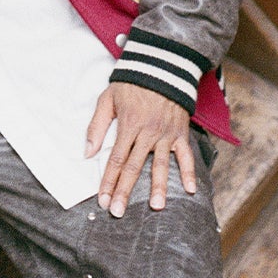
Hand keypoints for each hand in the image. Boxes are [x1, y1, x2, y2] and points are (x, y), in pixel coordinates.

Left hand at [85, 82, 196, 216]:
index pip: (116, 159)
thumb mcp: (107, 99)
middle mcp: (147, 133)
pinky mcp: (180, 133)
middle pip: (134, 167)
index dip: (108, 181)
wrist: (161, 65)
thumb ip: (97, 126)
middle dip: (125, 192)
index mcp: (128, 125)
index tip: (102, 199)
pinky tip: (190, 190)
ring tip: (156, 207)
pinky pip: (186, 155)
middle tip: (118, 212)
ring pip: (161, 165)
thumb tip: (88, 152)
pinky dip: (188, 172)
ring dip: (158, 187)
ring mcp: (166, 134)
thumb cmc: (131, 83)